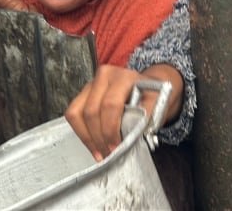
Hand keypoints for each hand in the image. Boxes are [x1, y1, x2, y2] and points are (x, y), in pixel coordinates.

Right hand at [66, 64, 184, 161]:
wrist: (148, 88)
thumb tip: (133, 133)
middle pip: (91, 111)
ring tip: (100, 153)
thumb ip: (147, 116)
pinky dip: (81, 133)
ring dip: (87, 137)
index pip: (110, 105)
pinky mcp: (83, 94)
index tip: (116, 148)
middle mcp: (104, 76)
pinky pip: (73, 115)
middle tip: (108, 154)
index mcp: (124, 77)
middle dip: (99, 138)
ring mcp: (91, 84)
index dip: (111, 130)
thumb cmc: (152, 97)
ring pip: (77, 113)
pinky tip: (93, 145)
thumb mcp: (158, 104)